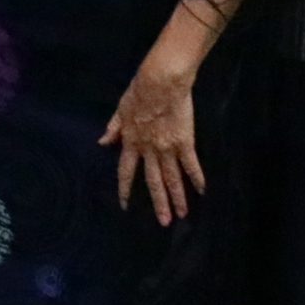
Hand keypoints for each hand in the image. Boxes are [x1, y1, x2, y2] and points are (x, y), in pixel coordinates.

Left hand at [101, 57, 203, 226]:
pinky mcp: (184, 141)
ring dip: (177, 197)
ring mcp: (167, 147)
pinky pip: (191, 164)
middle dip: (158, 203)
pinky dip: (196, 178)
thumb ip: (114, 129)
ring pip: (172, 178)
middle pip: (153, 181)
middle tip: (163, 222)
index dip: (125, 189)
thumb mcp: (120, 110)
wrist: (160, 81)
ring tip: (182, 214)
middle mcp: (148, 149)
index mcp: (131, 142)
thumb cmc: (139, 91)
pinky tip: (202, 191)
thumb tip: (102, 143)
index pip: (126, 171)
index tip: (125, 205)